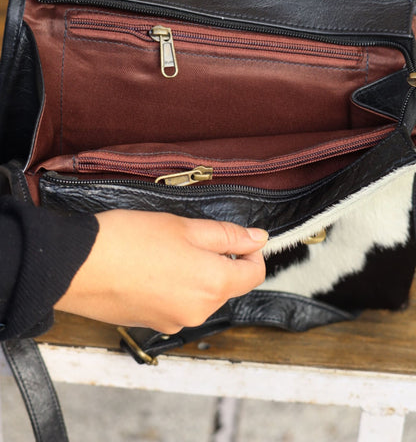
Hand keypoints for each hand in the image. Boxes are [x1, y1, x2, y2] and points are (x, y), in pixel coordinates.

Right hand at [55, 210, 266, 333]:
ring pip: (201, 295)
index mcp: (214, 284)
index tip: (237, 238)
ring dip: (194, 274)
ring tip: (164, 251)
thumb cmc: (129, 240)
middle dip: (218, 261)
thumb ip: (227, 235)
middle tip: (189, 236)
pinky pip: (177, 304)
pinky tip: (150, 268)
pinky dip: (173, 287)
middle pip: (227, 285)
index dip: (251, 252)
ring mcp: (176, 321)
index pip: (254, 274)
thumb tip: (258, 239)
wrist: (78, 266)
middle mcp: (200, 311)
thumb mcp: (185, 227)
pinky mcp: (153, 324)